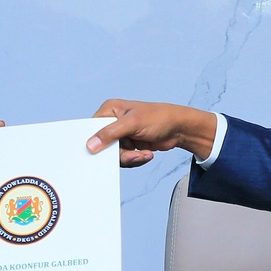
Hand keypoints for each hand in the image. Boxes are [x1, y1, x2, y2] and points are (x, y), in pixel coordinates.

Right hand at [87, 98, 217, 165]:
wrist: (179, 129)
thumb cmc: (159, 117)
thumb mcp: (133, 123)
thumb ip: (110, 133)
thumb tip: (91, 145)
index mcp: (109, 110)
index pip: (93, 128)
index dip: (95, 142)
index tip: (102, 152)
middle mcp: (113, 122)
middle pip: (103, 145)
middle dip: (118, 154)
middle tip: (131, 154)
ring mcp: (121, 135)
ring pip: (114, 156)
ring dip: (129, 158)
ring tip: (142, 154)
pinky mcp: (129, 146)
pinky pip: (125, 159)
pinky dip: (135, 160)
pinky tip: (146, 154)